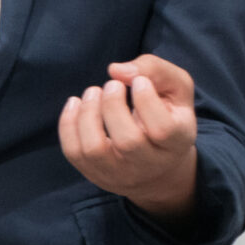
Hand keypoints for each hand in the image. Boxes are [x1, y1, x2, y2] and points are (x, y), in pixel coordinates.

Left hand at [58, 55, 199, 225]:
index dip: (146, 100)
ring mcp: (120, 173)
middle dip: (113, 105)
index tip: (139, 82)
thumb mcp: (176, 88)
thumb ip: (155, 70)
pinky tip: (76, 103)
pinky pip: (73, 152)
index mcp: (176, 144)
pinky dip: (68, 123)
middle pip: (128, 141)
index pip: (163, 129)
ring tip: (93, 91)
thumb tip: (116, 70)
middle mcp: (149, 165)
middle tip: (112, 85)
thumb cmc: (167, 114)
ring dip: (88, 113)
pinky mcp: (95, 174)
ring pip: (94, 149)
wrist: (157, 164)